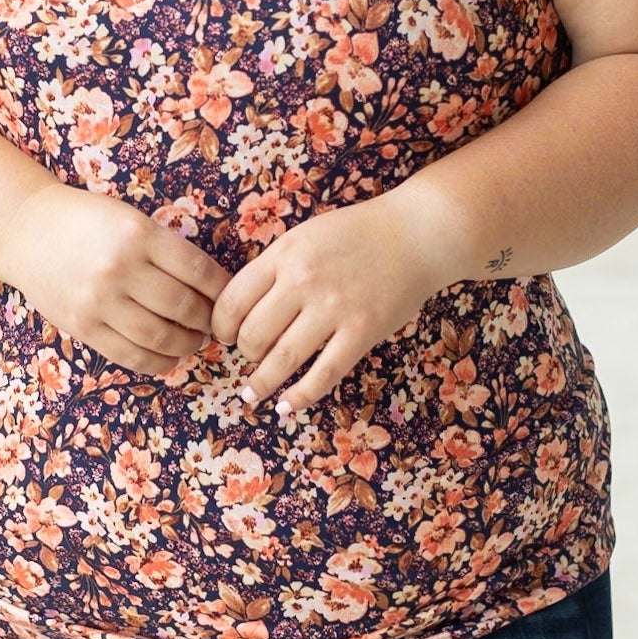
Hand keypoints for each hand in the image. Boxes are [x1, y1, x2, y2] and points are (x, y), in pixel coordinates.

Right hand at [0, 182, 230, 377]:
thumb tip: (211, 288)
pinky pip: (131, 355)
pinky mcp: (83, 327)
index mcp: (139, 235)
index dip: (222, 289)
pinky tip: (170, 356)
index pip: (199, 270)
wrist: (25, 230)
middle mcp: (120, 268)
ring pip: (161, 337)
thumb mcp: (130, 219)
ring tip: (195, 340)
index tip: (230, 297)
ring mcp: (99, 301)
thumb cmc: (86, 222)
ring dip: (188, 344)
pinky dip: (159, 362)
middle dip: (208, 320)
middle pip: (183, 307)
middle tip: (215, 323)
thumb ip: (165, 250)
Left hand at [209, 190, 457, 417]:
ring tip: (252, 393)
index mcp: (284, 254)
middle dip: (244, 353)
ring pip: (282, 359)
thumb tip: (242, 308)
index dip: (221, 326)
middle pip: (254, 334)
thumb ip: (275, 266)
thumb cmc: (358, 233)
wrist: (416, 233)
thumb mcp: (305, 236)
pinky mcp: (362, 332)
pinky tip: (287, 406)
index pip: (233, 300)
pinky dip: (301, 396)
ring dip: (262, 383)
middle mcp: (304, 281)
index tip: (224, 336)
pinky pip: (324, 374)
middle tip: (249, 358)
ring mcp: (334, 309)